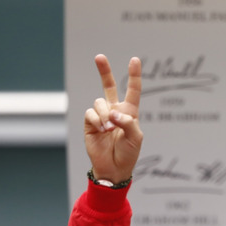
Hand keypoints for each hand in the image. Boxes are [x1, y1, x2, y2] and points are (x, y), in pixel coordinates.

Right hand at [83, 54, 142, 183]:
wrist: (113, 168)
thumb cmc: (128, 153)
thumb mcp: (135, 137)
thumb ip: (127, 122)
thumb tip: (112, 112)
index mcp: (129, 112)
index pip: (132, 90)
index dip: (134, 75)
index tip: (134, 60)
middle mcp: (114, 111)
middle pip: (108, 86)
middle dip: (104, 71)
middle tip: (99, 57)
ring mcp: (101, 116)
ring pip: (99, 102)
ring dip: (105, 114)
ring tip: (109, 129)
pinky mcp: (90, 123)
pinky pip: (91, 112)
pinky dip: (97, 120)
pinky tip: (101, 130)